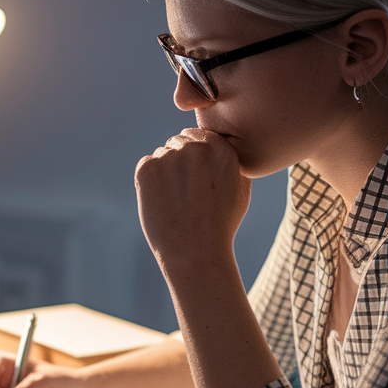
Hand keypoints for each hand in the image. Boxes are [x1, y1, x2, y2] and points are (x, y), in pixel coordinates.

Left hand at [135, 128, 250, 266]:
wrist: (195, 252)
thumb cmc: (220, 225)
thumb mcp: (240, 190)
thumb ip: (231, 162)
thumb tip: (220, 145)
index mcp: (221, 148)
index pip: (200, 136)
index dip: (198, 158)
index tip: (198, 179)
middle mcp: (195, 147)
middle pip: (180, 142)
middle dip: (181, 162)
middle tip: (186, 192)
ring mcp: (169, 156)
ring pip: (163, 154)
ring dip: (166, 171)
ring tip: (176, 201)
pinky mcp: (147, 168)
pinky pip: (147, 164)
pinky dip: (150, 181)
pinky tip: (163, 202)